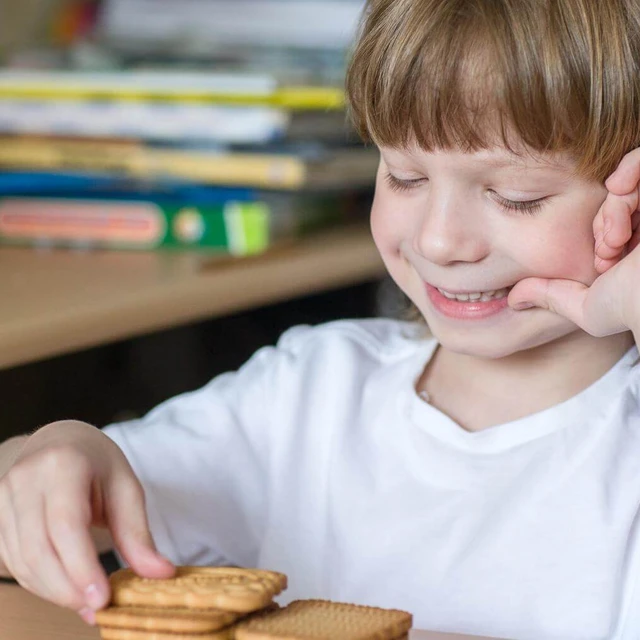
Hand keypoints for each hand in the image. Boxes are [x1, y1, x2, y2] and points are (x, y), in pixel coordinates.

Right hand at [0, 421, 174, 623]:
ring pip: (23, 561)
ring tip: (88, 602)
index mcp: (63, 464)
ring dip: (54, 591)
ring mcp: (5, 498)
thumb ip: (138, 533)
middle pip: (39, 548)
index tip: (103, 598)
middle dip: (68, 588)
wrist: (59, 442)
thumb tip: (161, 574)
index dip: (82, 566)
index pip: (66, 524)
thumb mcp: (127, 488)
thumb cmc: (97, 464)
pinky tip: (67, 589)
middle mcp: (26, 480)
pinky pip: (15, 561)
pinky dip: (41, 583)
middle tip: (99, 608)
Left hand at [508, 151, 639, 335]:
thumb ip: (553, 297)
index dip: (601, 228)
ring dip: (620, 201)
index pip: (611, 217)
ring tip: (619, 230)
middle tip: (611, 243)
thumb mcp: (588, 308)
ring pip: (635, 180)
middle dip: (609, 216)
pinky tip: (620, 184)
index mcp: (639, 248)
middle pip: (623, 197)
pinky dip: (633, 164)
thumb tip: (513, 298)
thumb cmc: (633, 307)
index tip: (603, 255)